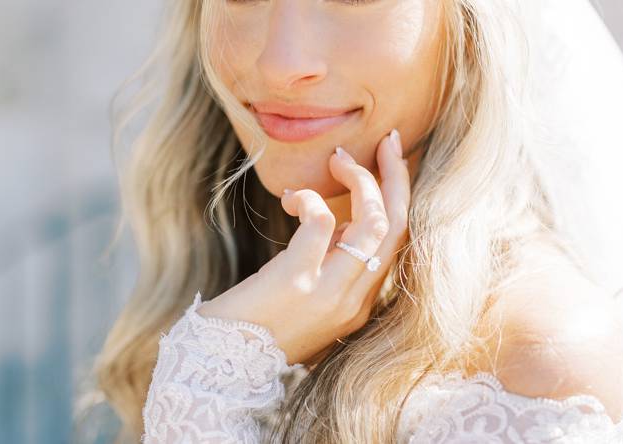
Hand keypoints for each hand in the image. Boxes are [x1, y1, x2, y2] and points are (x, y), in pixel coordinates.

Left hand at [195, 129, 410, 365]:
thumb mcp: (310, 300)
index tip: (391, 162)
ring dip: (361, 181)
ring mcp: (330, 293)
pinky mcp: (298, 281)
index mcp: (360, 304)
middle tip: (388, 141)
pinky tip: (292, 198)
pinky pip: (322, 223)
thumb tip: (344, 223)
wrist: (223, 366)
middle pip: (397, 227)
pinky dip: (312, 199)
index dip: (399, 197)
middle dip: (396, 177)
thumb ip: (334, 266)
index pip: (398, 242)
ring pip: (374, 223)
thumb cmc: (260, 326)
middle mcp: (354, 300)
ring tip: (338, 160)